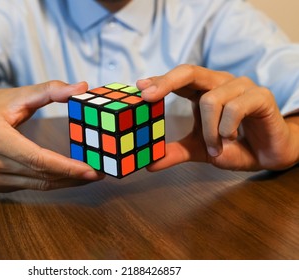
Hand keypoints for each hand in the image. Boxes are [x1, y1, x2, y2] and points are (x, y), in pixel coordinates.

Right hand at [0, 81, 104, 191]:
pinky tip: (66, 176)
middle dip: (73, 177)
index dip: (67, 167)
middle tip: (98, 173)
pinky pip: (29, 186)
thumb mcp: (18, 94)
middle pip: (41, 175)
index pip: (38, 159)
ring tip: (87, 176)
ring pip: (37, 185)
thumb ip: (51, 90)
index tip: (92, 170)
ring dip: (65, 182)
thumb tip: (82, 86)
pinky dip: (50, 182)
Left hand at [137, 64, 298, 170]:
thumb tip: (149, 164)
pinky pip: (235, 108)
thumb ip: (176, 153)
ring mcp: (240, 86)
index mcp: (203, 91)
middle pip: (189, 71)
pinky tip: (231, 139)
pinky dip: (227, 129)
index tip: (139, 88)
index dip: (159, 81)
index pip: (178, 79)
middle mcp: (220, 83)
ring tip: (216, 146)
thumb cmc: (233, 146)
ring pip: (211, 99)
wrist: (267, 156)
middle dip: (166, 82)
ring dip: (209, 130)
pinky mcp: (260, 96)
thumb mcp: (199, 150)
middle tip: (148, 97)